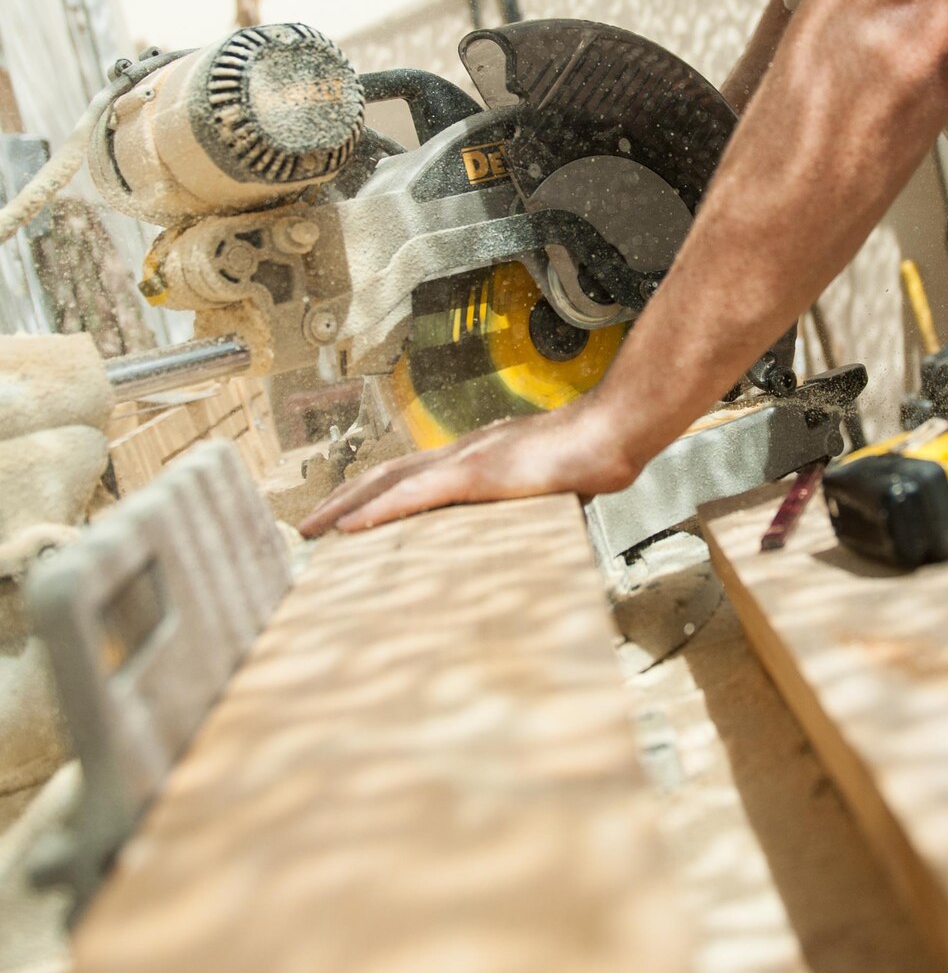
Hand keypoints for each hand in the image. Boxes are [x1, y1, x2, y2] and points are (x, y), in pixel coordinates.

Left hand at [298, 394, 642, 537]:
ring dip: (346, 506)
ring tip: (313, 530)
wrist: (614, 433)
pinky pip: (416, 494)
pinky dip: (379, 510)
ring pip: (389, 482)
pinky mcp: (477, 474)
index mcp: (477, 458)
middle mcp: (462, 453)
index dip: (374, 493)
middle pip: (386, 474)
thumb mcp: (553, 490)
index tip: (346, 515)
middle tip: (308, 527)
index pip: (411, 474)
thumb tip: (540, 539)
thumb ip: (533, 509)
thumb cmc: (594, 458)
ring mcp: (467, 460)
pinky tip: (351, 526)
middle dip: (343, 500)